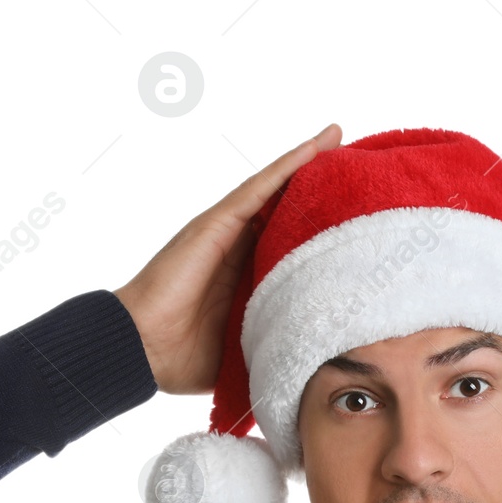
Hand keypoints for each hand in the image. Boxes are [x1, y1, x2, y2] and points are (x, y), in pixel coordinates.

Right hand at [113, 123, 342, 392]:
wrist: (145, 350)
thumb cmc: (186, 358)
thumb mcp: (250, 348)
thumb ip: (278, 342)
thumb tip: (318, 365)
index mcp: (250, 278)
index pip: (292, 243)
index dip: (321, 226)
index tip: (356, 215)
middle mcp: (240, 248)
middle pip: (287, 209)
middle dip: (319, 188)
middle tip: (356, 167)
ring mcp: (228, 233)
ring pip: (275, 189)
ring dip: (306, 162)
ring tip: (338, 136)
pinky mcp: (218, 224)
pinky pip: (258, 188)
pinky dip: (286, 166)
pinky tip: (314, 146)